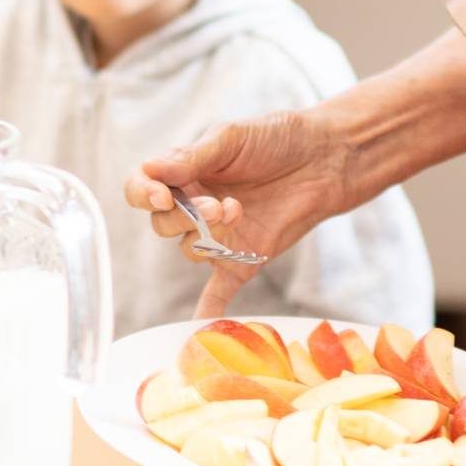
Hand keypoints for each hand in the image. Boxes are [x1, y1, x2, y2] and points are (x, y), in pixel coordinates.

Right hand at [125, 111, 358, 317]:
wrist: (325, 159)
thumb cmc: (276, 139)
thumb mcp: (230, 138)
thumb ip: (192, 157)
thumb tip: (150, 170)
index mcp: (184, 173)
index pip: (141, 189)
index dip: (143, 194)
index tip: (161, 195)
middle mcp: (194, 207)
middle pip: (163, 225)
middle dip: (184, 217)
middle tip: (216, 205)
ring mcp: (219, 236)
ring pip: (190, 250)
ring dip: (208, 236)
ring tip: (237, 211)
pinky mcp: (244, 259)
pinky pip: (218, 290)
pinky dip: (208, 308)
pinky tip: (199, 327)